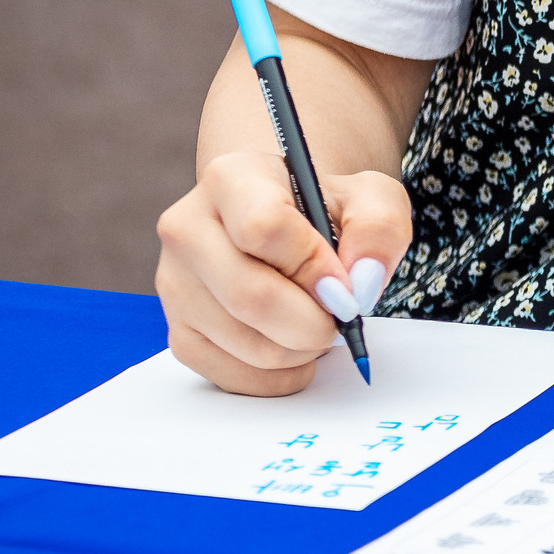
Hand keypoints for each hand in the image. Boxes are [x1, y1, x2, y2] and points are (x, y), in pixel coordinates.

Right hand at [155, 150, 410, 395]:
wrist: (283, 225)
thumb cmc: (326, 209)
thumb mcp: (370, 197)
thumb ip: (379, 228)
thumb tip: (360, 283)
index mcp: (231, 179)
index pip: (264, 227)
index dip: (313, 265)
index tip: (343, 283)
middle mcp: (187, 229)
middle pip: (249, 295)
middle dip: (313, 322)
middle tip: (341, 318)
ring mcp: (175, 284)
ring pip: (244, 343)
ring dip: (300, 349)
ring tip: (318, 324)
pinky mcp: (179, 331)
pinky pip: (231, 374)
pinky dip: (278, 375)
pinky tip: (295, 349)